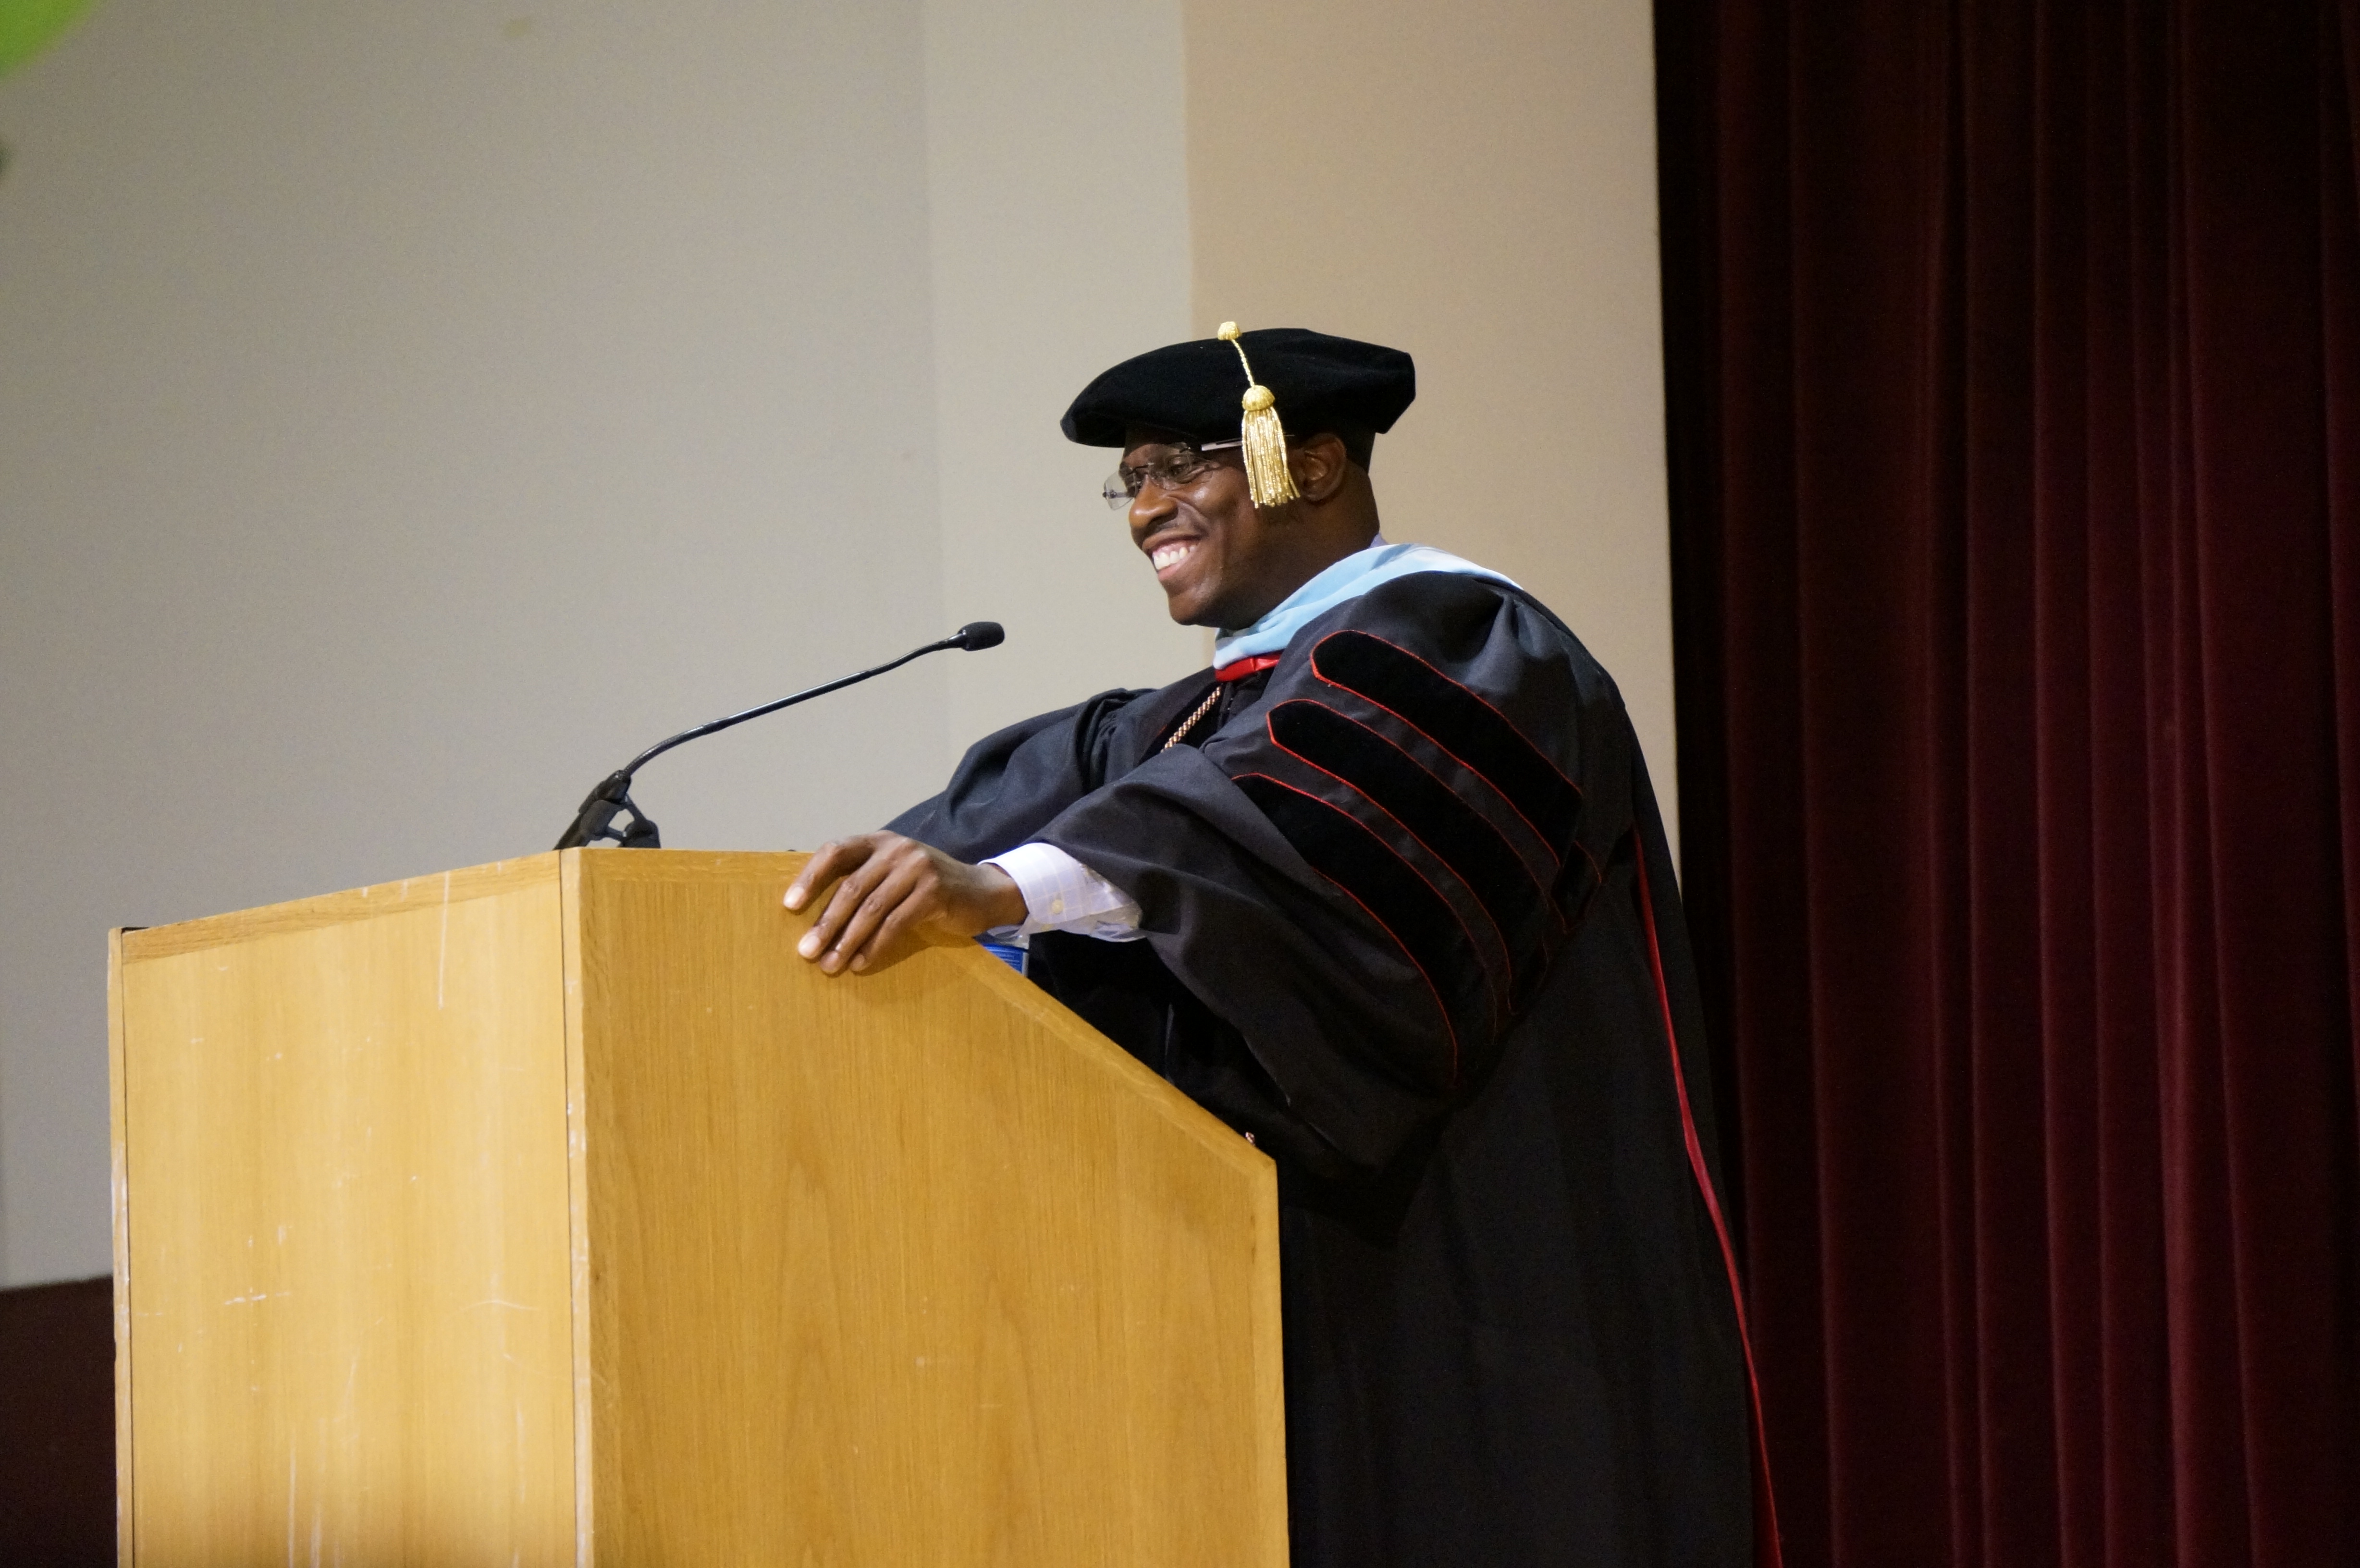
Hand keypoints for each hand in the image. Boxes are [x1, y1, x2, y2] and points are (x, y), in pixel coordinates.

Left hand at [783, 832, 1027, 975]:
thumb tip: (813, 916)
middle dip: (826, 923)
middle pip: (851, 887)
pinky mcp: (934, 892)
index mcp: (879, 841)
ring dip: (847, 940)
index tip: (789, 905)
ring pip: (872, 908)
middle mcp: (896, 849)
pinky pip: (896, 923)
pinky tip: (861, 963)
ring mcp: (918, 868)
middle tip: (806, 951)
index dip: (810, 877)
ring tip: (830, 965)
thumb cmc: (927, 887)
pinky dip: (875, 946)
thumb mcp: (893, 873)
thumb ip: (862, 881)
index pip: (835, 852)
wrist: (981, 892)